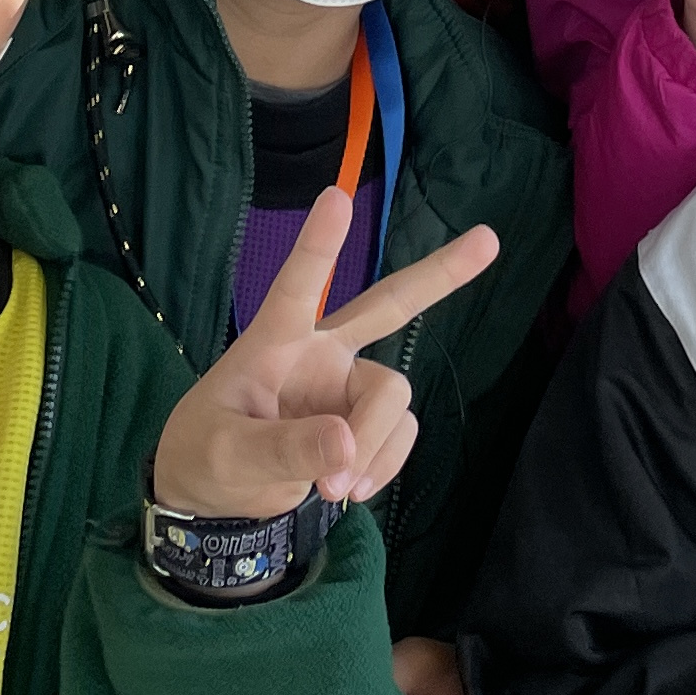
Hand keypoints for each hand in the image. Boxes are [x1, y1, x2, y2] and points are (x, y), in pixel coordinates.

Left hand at [154, 190, 499, 518]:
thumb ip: (285, 450)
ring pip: (393, 397)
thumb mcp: (229, 456)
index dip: (318, 245)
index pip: (297, 286)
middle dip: (438, 276)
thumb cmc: (207, 455)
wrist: (214, 498)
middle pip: (387, 306)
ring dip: (373, 445)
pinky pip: (398, 434)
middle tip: (489, 239)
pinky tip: (348, 489)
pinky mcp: (363, 423)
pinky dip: (381, 465)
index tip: (336, 196)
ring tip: (333, 488)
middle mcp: (320, 353)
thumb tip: (346, 445)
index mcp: (275, 343)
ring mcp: (346, 387)